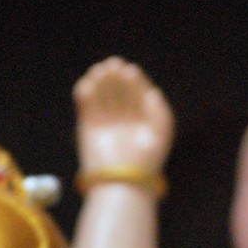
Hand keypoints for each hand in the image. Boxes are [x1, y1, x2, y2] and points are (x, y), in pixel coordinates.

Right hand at [74, 57, 174, 176]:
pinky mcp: (88, 129)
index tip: (130, 70)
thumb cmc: (146, 160)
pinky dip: (85, 95)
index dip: (133, 81)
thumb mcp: (162, 133)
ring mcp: (105, 124)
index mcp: (142, 120)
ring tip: (98, 71)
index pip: (137, 94)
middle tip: (112, 65)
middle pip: (118, 92)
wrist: (123, 182)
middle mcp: (124, 120)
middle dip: (115, 78)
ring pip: (101, 97)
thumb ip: (160, 110)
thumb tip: (152, 92)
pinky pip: (85, 108)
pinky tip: (87, 83)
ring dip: (99, 83)